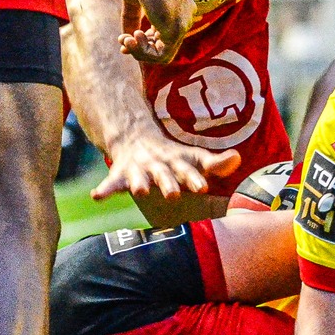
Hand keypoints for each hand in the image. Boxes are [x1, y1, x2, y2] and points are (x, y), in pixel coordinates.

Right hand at [92, 129, 241, 201]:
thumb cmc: (173, 158)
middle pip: (164, 175)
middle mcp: (159, 166)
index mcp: (178, 163)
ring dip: (139, 184)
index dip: (195, 178)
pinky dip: (104, 190)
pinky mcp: (120, 175)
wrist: (135, 138)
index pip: (189, 171)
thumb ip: (215, 164)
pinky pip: (111, 184)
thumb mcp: (194, 159)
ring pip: (138, 178)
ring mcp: (138, 170)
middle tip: (173, 193)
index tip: (202, 187)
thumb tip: (238, 157)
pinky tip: (96, 196)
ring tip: (139, 190)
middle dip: (168, 183)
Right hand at [118, 0, 194, 64]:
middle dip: (139, 49)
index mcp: (178, 9)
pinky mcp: (176, 30)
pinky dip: (143, 52)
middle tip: (122, 42)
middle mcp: (184, 18)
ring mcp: (182, 25)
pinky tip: (132, 38)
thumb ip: (132, 19)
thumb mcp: (132, 0)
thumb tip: (126, 37)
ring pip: (163, 55)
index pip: (163, 35)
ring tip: (126, 39)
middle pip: (163, 47)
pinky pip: (161, 55)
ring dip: (139, 52)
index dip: (143, 42)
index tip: (124, 39)